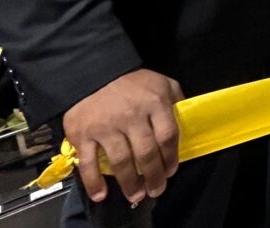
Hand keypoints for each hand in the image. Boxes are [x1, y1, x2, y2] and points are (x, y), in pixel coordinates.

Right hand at [62, 69, 183, 204]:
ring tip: (136, 196)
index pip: (168, 136)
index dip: (171, 157)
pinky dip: (94, 182)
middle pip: (146, 153)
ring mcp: (106, 126)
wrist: (92, 72)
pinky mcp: (83, 134)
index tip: (170, 171)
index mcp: (154, 103)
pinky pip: (89, 163)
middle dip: (154, 176)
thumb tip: (186, 120)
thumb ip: (176, 100)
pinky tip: (102, 194)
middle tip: (156, 190)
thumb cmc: (132, 82)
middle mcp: (131, 116)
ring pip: (121, 161)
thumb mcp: (162, 83)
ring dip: (130, 183)